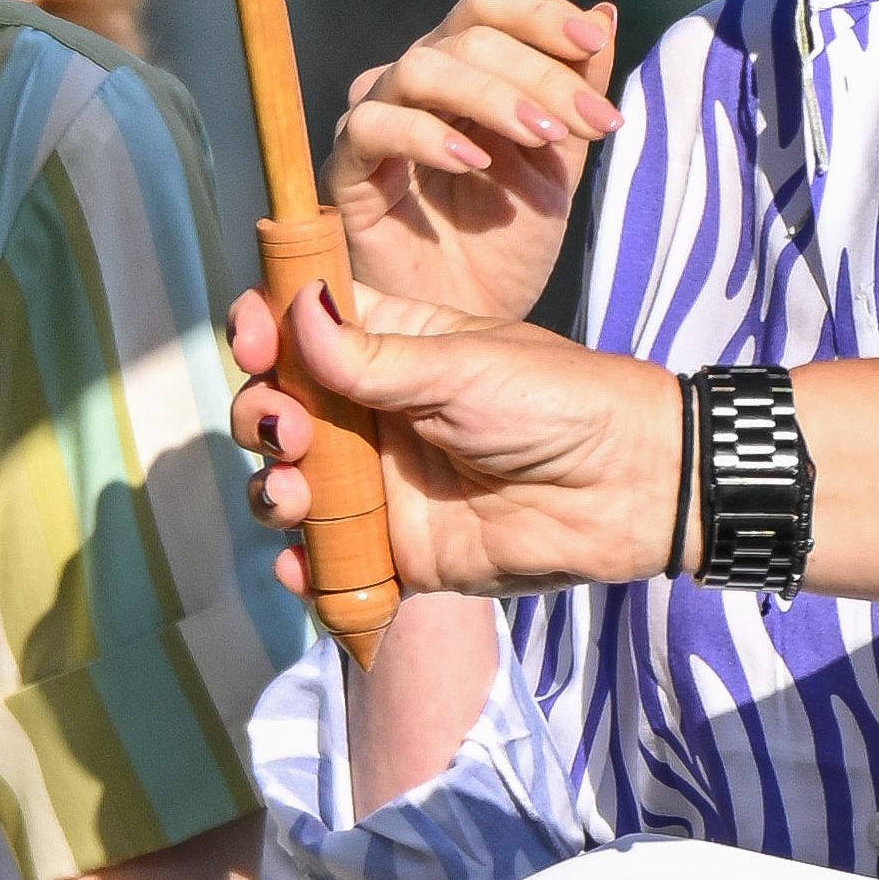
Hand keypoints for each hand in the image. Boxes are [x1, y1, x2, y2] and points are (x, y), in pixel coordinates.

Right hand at [227, 278, 674, 603]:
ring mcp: (383, 488)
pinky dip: (306, 571)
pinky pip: (334, 567)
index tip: (252, 339)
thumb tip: (296, 308)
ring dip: (271, 490)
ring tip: (294, 494)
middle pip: (279, 411)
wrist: (626, 488)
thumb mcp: (460, 366)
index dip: (263, 329)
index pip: (301, 330)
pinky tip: (302, 566)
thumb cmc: (556, 403)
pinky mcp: (399, 555)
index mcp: (389, 350)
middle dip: (260, 417)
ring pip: (292, 489)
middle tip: (286, 429)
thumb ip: (373, 356)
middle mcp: (374, 417)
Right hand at [328, 0, 619, 324]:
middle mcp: (412, 82)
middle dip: (537, 72)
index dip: (539, 13)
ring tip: (541, 136)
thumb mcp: (558, 164)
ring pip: (421, 68)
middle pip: (467, 35)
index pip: (489, 6)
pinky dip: (425, 136)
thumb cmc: (507, 243)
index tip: (591, 41)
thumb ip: (576, 91)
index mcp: (462, 68)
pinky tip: (473, 162)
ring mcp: (375, 120)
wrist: (470, 321)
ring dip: (490, 96)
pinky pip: (373, 127)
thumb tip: (603, 12)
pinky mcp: (345, 171)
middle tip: (587, 122)